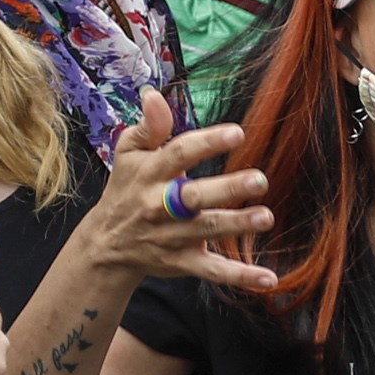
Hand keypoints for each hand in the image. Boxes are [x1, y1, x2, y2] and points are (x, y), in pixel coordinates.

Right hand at [81, 93, 278, 290]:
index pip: (178, 154)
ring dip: (237, 225)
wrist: (107, 244)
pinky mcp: (182, 262)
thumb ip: (149, 126)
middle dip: (226, 189)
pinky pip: (211, 271)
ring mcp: (172, 236)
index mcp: (150, 173)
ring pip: (206, 231)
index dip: (207, 143)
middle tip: (260, 179)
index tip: (237, 133)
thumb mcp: (129, 153)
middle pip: (194, 196)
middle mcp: (160, 206)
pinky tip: (267, 279)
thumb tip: (154, 96)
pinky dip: (239, 276)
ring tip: (266, 217)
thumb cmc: (127, 188)